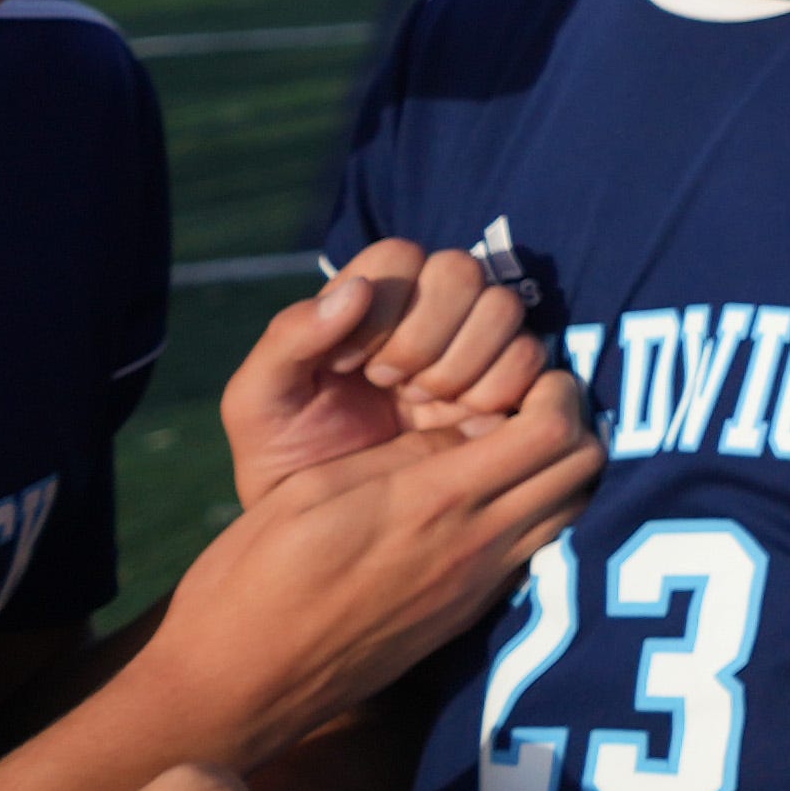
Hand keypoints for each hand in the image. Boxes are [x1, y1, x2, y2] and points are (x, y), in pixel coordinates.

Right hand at [142, 374, 601, 763]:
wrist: (235, 686)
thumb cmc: (252, 577)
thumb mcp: (313, 490)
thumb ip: (402, 455)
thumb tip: (468, 427)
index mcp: (435, 502)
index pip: (554, 434)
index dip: (555, 392)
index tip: (525, 378)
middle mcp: (474, 548)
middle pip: (584, 471)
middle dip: (572, 423)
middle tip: (528, 404)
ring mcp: (476, 589)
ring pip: (571, 513)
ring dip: (559, 472)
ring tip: (511, 447)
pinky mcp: (465, 618)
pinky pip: (535, 552)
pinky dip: (537, 516)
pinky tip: (490, 501)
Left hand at [219, 238, 557, 503]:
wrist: (325, 535)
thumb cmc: (285, 461)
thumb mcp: (258, 404)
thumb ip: (288, 339)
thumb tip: (355, 289)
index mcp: (365, 304)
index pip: (400, 255)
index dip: (383, 304)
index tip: (351, 364)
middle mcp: (426, 315)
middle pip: (462, 271)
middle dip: (428, 332)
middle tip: (392, 385)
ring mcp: (472, 351)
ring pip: (503, 309)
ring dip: (464, 359)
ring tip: (423, 406)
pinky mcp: (507, 391)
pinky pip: (530, 359)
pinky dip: (499, 388)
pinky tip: (458, 426)